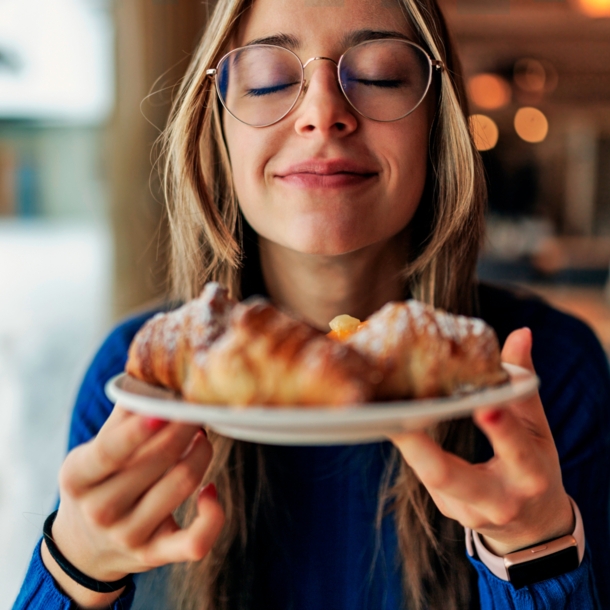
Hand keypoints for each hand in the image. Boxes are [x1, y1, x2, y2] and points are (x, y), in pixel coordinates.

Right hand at [42, 406, 223, 607]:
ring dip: (202, 453)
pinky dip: (213, 514)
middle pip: (159, 461)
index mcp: (78, 477)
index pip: (110, 451)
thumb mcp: (92, 451)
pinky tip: (210, 490)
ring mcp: (129, 536)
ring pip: (183, 485)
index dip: (138, 430)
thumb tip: (151, 375)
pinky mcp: (155, 555)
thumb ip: (122, 416)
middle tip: (195, 411)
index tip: (165, 409)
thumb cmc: (96, 483)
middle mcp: (101, 510)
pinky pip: (196, 540)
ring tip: (202, 437)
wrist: (84, 547)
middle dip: (186, 429)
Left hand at [389, 328, 573, 555]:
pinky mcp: (447, 509)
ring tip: (380, 410)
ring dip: (405, 443)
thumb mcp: (538, 429)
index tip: (485, 404)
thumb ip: (524, 384)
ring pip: (429, 477)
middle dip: (422, 449)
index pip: (517, 450)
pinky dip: (410, 447)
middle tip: (395, 417)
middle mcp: (499, 500)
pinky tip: (391, 420)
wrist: (533, 525)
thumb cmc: (535, 466)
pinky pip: (424, 476)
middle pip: (452, 477)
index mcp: (530, 475)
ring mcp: (467, 511)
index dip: (501, 428)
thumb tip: (521, 333)